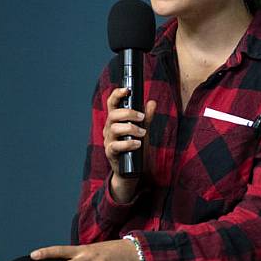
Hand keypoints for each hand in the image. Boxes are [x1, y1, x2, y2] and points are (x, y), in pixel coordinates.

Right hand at [102, 87, 156, 201]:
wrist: (132, 170)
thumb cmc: (135, 147)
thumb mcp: (143, 130)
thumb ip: (147, 117)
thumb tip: (152, 102)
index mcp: (115, 120)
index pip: (112, 103)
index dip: (117, 94)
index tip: (127, 90)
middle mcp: (109, 128)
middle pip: (113, 114)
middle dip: (129, 113)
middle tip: (142, 117)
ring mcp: (108, 140)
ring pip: (114, 128)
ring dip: (131, 128)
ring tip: (143, 133)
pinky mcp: (110, 153)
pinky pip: (116, 146)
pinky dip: (128, 144)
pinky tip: (137, 144)